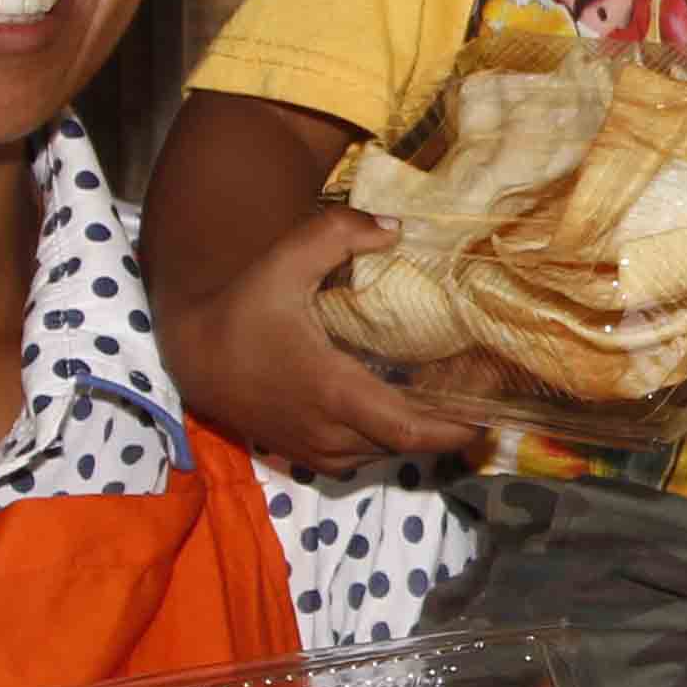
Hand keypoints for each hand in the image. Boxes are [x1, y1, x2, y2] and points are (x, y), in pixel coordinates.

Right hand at [165, 204, 480, 480]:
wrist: (195, 355)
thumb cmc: (244, 306)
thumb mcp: (286, 258)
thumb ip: (339, 234)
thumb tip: (395, 229)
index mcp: (332, 391)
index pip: (407, 430)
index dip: (454, 429)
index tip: (491, 416)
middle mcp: (330, 432)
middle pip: (408, 445)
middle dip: (450, 426)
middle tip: (485, 396)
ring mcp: (318, 450)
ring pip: (387, 452)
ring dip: (421, 432)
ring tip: (455, 398)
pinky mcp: (309, 456)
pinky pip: (366, 455)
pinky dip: (391, 438)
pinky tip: (410, 408)